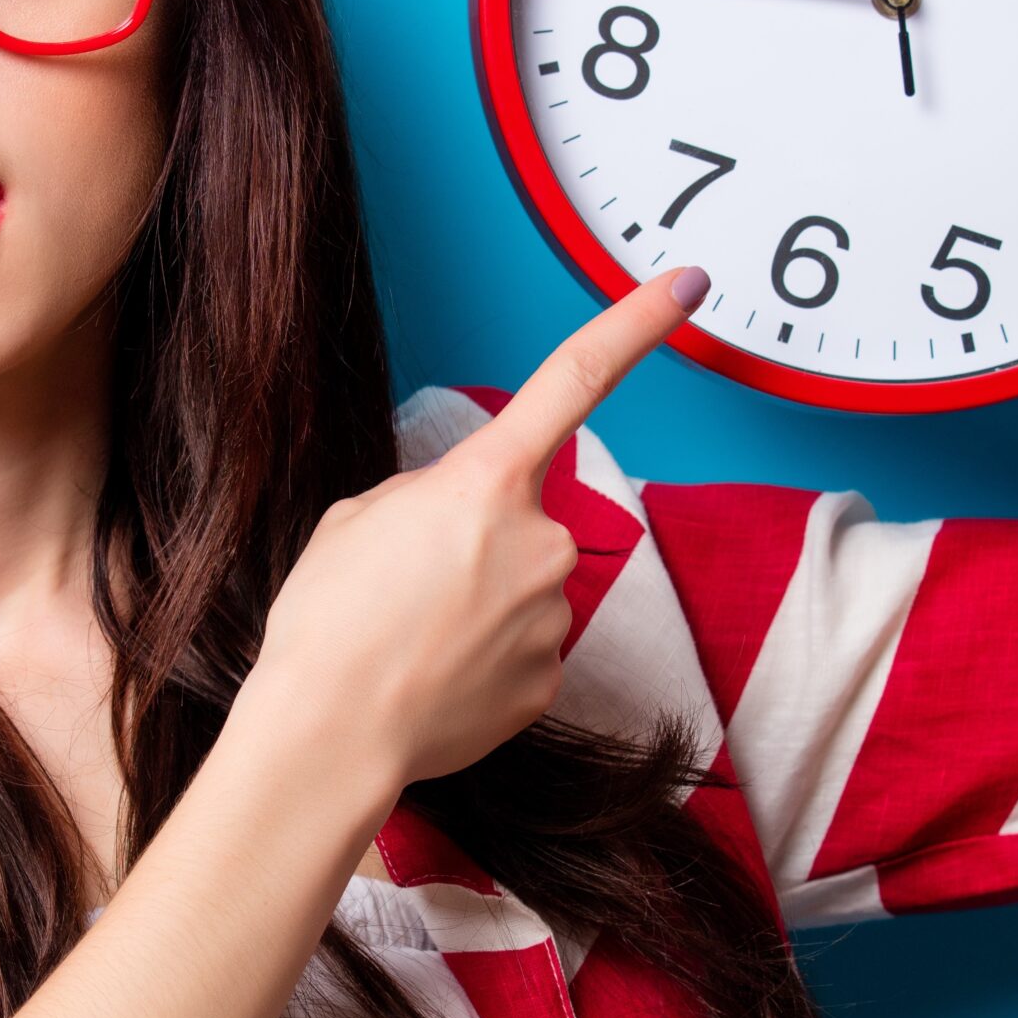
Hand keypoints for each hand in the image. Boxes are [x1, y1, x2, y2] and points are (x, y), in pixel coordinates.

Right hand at [248, 267, 706, 793]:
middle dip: (475, 543)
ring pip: (521, 592)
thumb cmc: (328, 620)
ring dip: (475, 606)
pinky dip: (481, 663)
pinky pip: (521, 652)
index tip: (689, 283)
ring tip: (409, 639)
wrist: (329, 734)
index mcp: (486, 480)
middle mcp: (541, 539)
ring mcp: (553, 615)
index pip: (575, 380)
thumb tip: (460, 521)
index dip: (637, 324)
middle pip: (520, 521)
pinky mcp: (549, 680)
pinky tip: (434, 680)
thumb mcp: (357, 519)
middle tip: (405, 587)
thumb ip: (427, 498)